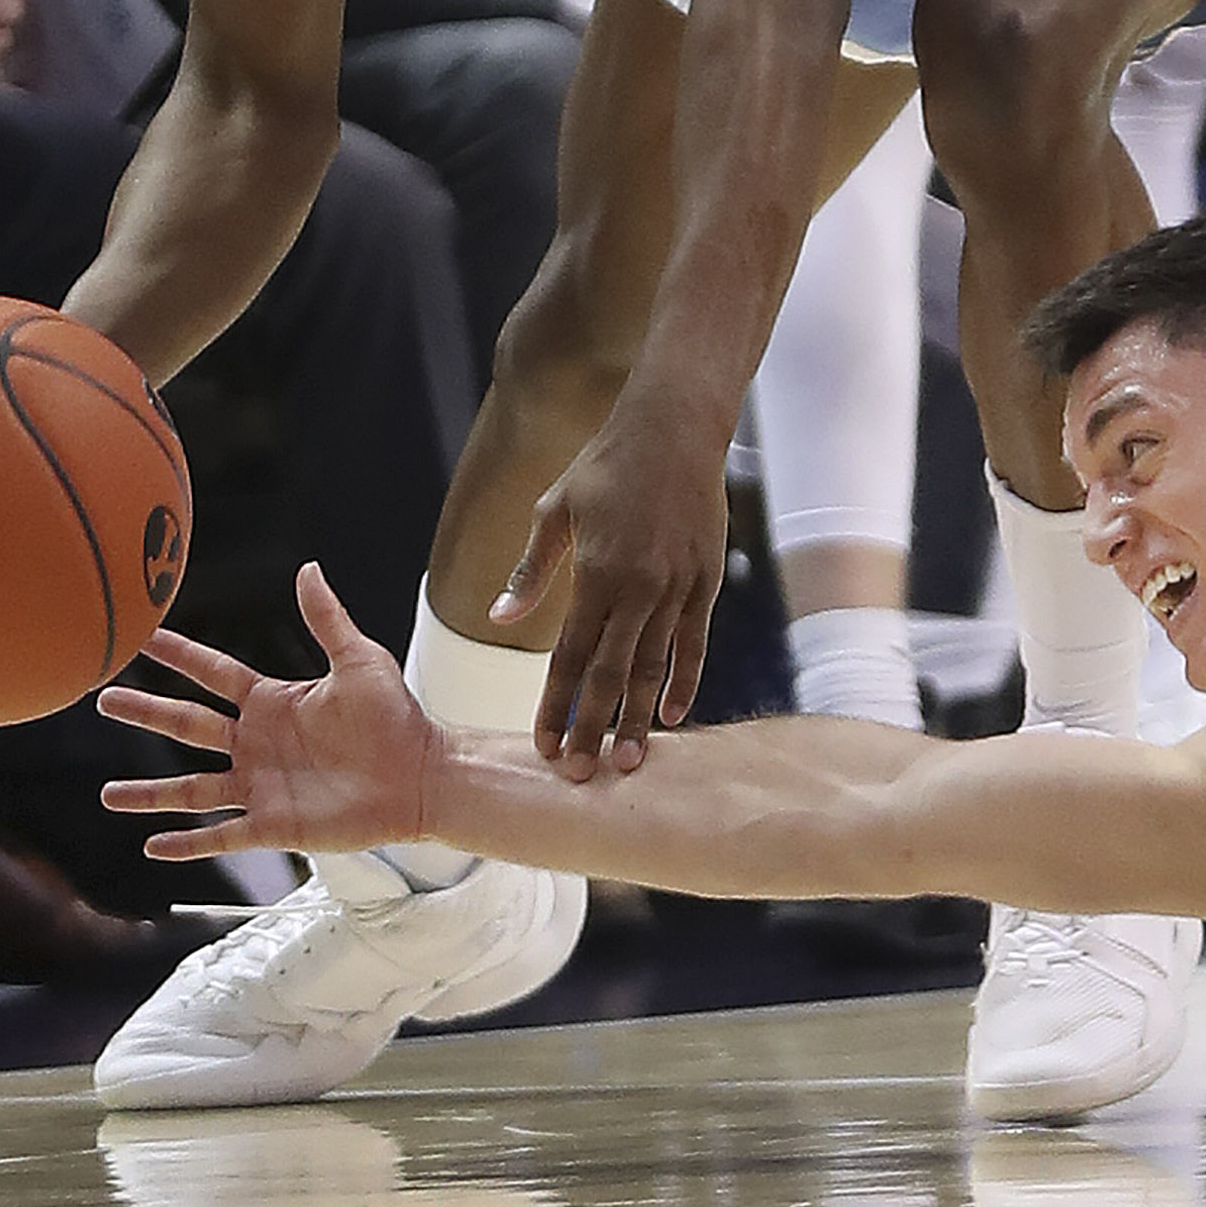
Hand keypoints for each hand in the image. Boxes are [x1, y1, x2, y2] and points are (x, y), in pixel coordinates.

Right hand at [99, 563, 444, 858]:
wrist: (423, 776)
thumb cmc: (398, 719)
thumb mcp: (360, 662)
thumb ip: (328, 619)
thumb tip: (308, 570)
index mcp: (274, 703)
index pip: (213, 674)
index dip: (179, 656)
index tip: (141, 638)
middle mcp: (258, 743)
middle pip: (187, 726)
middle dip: (146, 713)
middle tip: (103, 700)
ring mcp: (262, 786)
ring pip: (191, 790)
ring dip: (150, 793)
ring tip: (108, 794)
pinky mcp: (274, 825)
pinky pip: (221, 836)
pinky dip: (187, 843)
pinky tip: (152, 846)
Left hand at [499, 388, 734, 777]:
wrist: (676, 431)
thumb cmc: (605, 466)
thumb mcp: (554, 512)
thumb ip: (530, 572)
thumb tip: (498, 619)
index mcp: (596, 574)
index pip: (569, 656)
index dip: (554, 705)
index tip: (543, 745)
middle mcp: (639, 588)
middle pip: (612, 674)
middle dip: (593, 728)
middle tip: (581, 775)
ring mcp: (679, 587)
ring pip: (655, 666)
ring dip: (638, 716)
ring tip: (628, 760)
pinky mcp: (707, 581)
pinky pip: (695, 642)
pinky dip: (684, 679)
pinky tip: (672, 714)